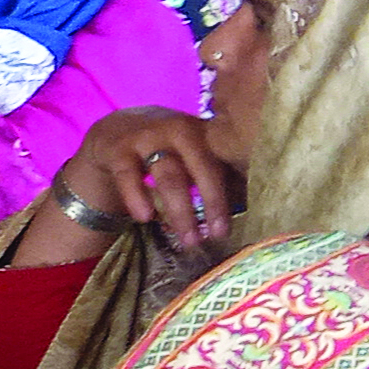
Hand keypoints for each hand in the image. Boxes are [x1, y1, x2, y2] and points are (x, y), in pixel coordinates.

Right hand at [58, 102, 233, 258]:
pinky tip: (145, 218)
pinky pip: (128, 176)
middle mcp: (179, 129)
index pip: (223, 164)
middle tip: (214, 237)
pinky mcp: (119, 148)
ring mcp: (147, 137)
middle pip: (201, 168)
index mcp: (204, 132)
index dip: (228, 196)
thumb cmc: (167, 150)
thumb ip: (217, 173)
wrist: (118, 128)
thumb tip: (250, 210)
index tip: (228, 228)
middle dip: (210, 204)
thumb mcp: (193, 153)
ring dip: (180, 210)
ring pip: (169, 176)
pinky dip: (137, 197)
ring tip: (188, 240)